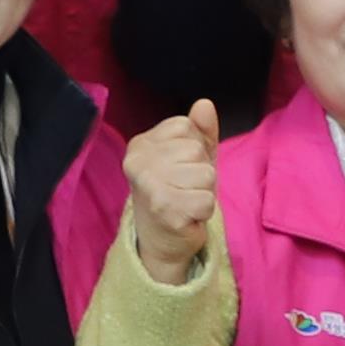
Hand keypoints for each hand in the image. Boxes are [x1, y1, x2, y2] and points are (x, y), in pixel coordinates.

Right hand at [121, 100, 221, 280]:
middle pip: (197, 151)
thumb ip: (200, 129)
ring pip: (205, 175)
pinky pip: (206, 201)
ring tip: (186, 202)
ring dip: (204, 193)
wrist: (162, 241)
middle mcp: (138, 162)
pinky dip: (204, 212)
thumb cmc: (178, 192)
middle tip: (183, 190)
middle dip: (201, 173)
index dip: (195, 149)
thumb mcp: (191, 156)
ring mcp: (149, 186)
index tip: (180, 169)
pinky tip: (187, 217)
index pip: (186, 126)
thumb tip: (205, 104)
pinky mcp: (164, 210)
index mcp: (141, 143)